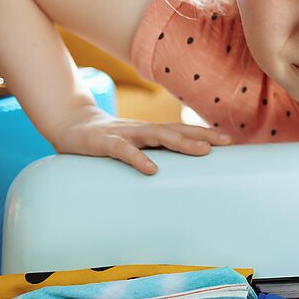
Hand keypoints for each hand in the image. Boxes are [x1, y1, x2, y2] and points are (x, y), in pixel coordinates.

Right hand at [47, 105, 231, 174]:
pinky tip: (152, 169)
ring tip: (202, 151)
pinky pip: (123, 151)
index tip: (230, 141)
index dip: (205, 133)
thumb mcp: (132, 147)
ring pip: (156, 136)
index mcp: (149, 132)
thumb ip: (152, 154)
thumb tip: (176, 174)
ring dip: (181, 142)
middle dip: (202, 134)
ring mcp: (124, 134)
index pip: (181, 130)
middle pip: (176, 130)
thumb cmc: (105, 140)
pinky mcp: (103, 142)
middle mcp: (141, 130)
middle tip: (226, 142)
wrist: (68, 125)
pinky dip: (138, 159)